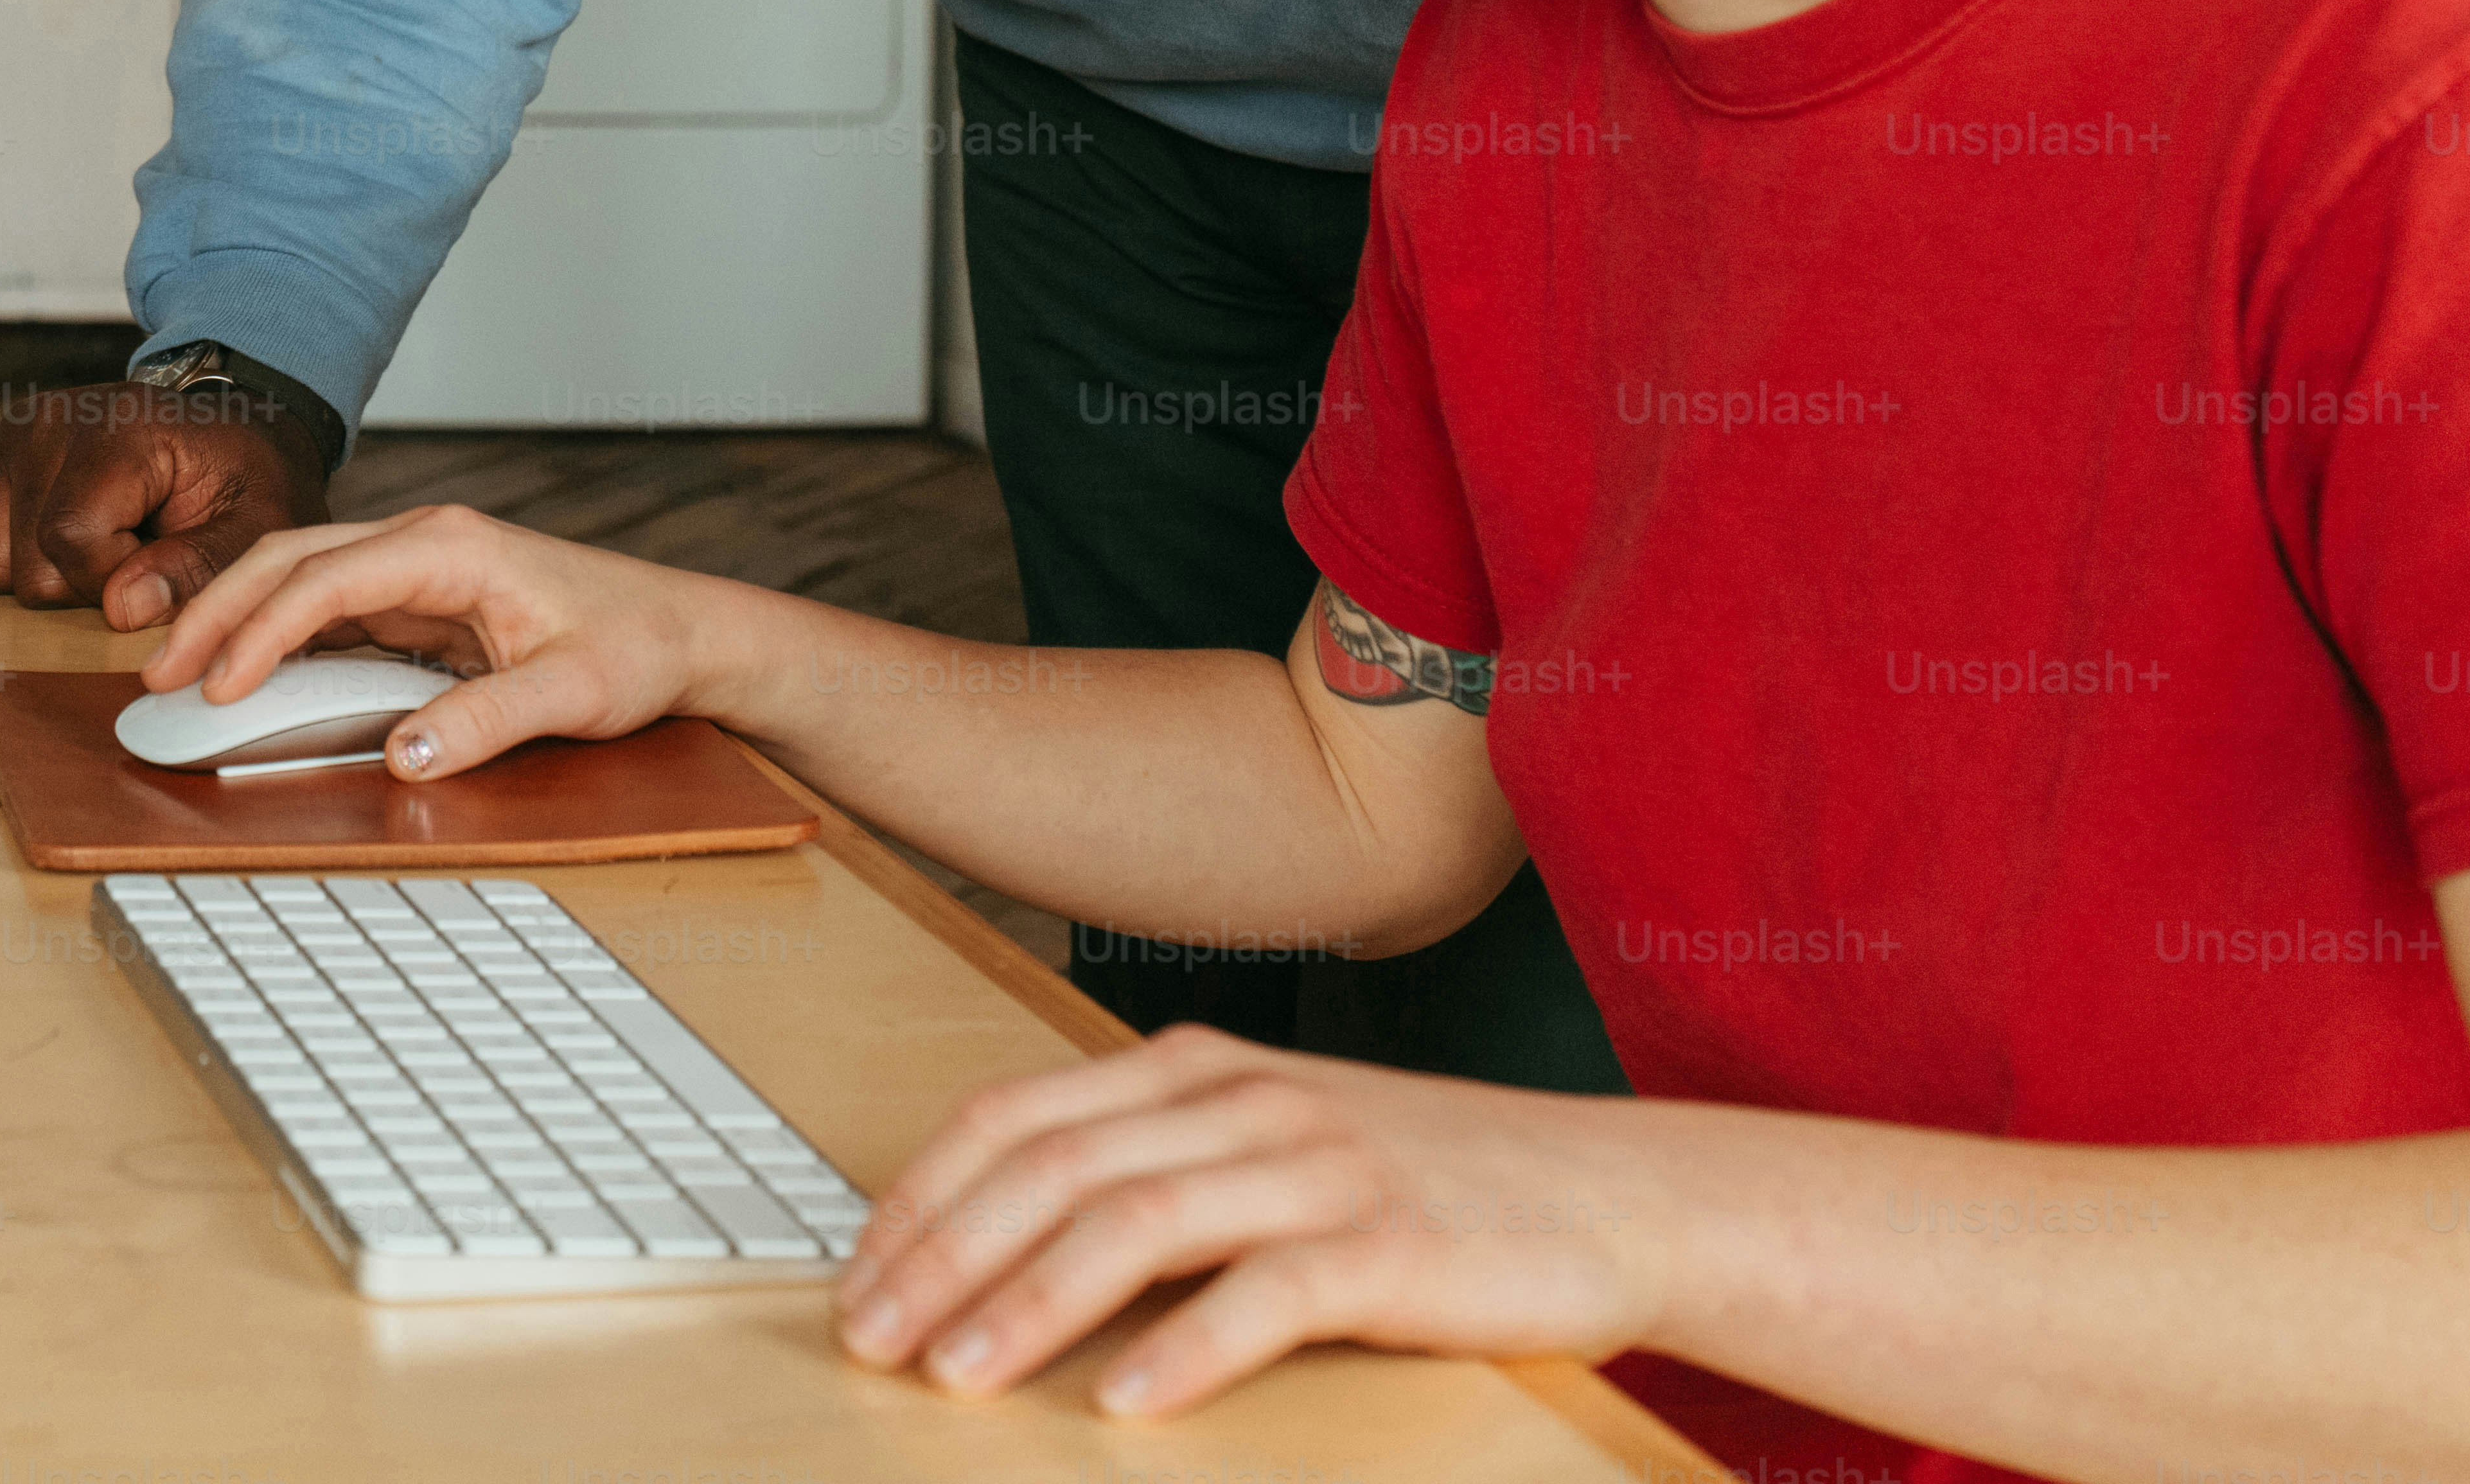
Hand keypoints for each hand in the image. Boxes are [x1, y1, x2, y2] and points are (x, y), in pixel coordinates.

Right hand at [0, 377, 331, 627]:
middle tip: (143, 548)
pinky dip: (26, 563)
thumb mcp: (254, 529)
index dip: (116, 581)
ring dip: (56, 577)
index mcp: (119, 425)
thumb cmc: (243, 482)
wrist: (229, 430)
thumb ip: (198, 570)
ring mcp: (14, 435)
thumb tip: (120, 611)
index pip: (71, 539)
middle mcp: (50, 419)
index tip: (165, 559)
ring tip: (112, 540)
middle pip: (32, 567)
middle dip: (89, 585)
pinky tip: (80, 535)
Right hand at [135, 504, 726, 776]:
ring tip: (179, 678)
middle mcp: (423, 545)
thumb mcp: (575, 691)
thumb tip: (405, 757)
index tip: (218, 687)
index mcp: (450, 547)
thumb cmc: (638, 645)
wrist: (684, 632)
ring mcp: (418, 571)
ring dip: (235, 623)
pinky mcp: (419, 604)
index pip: (326, 578)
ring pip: (298, 580)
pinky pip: (327, 614)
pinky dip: (275, 641)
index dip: (261, 631)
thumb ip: (489, 721)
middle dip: (217, 612)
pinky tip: (243, 680)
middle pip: (289, 561)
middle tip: (159, 674)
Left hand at [835, 1026, 1667, 1417]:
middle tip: (869, 1338)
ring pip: (1135, 1221)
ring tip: (958, 1375)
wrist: (1613, 1193)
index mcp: (1195, 1067)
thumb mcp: (1270, 1144)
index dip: (922, 1197)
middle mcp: (1244, 1099)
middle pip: (1051, 1167)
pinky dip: (1185, 1349)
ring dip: (1031, 1302)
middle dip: (941, 1254)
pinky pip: (1267, 1293)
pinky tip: (1125, 1402)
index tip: (856, 1277)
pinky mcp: (1390, 1243)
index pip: (1014, 1117)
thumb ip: (1155, 1165)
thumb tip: (1007, 1239)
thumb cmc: (1429, 1181)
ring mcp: (1319, 1164)